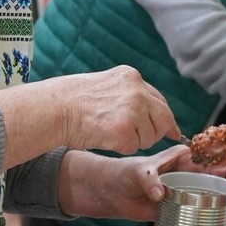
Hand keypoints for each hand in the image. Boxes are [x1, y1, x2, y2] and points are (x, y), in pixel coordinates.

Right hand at [58, 67, 179, 153]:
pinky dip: (120, 147)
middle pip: (164, 118)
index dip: (163, 118)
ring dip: (134, 140)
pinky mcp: (125, 131)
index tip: (172, 130)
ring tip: (108, 131)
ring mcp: (132, 110)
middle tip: (141, 139)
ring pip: (150, 136)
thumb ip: (128, 95)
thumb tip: (153, 112)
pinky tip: (104, 137)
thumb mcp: (106, 85)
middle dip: (158, 132)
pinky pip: (134, 147)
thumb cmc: (72, 100)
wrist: (53, 108)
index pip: (159, 100)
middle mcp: (137, 91)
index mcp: (131, 77)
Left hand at [70, 145, 225, 222]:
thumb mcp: (137, 173)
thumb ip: (149, 180)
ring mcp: (188, 192)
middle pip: (224, 176)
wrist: (111, 192)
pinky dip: (220, 223)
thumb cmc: (124, 174)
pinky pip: (206, 215)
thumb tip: (160, 194)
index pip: (217, 154)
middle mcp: (191, 174)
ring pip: (219, 195)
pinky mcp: (182, 208)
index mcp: (185, 158)